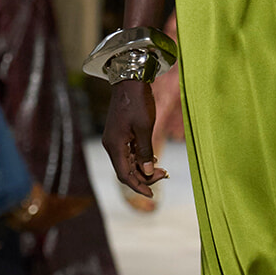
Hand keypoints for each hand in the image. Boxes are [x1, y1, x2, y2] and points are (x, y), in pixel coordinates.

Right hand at [102, 80, 168, 197]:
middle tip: (164, 174)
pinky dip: (140, 158)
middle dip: (144, 177)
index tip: (152, 194)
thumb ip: (145, 152)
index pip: (124, 175)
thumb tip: (146, 172)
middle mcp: (111, 145)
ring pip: (128, 162)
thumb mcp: (144, 128)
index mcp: (114, 145)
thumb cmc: (137, 102)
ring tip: (162, 168)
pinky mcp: (119, 134)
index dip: (138, 187)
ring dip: (143, 167)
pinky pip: (128, 152)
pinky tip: (153, 158)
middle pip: (126, 170)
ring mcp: (114, 139)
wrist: (129, 80)